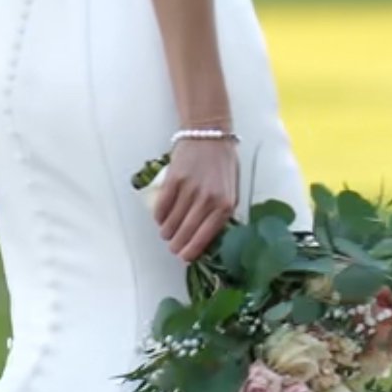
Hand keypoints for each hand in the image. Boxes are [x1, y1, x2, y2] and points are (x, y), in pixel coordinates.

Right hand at [152, 136, 238, 261]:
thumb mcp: (232, 190)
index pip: (205, 237)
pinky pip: (163, 205)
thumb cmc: (223, 163)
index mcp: (224, 205)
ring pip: (173, 221)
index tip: (185, 257)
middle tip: (173, 249)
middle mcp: (207, 200)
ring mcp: (189, 189)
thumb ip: (223, 212)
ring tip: (166, 234)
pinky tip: (160, 220)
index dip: (192, 250)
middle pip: (186, 232)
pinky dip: (159, 216)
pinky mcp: (174, 179)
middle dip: (177, 245)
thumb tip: (209, 236)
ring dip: (167, 232)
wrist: (209, 134)